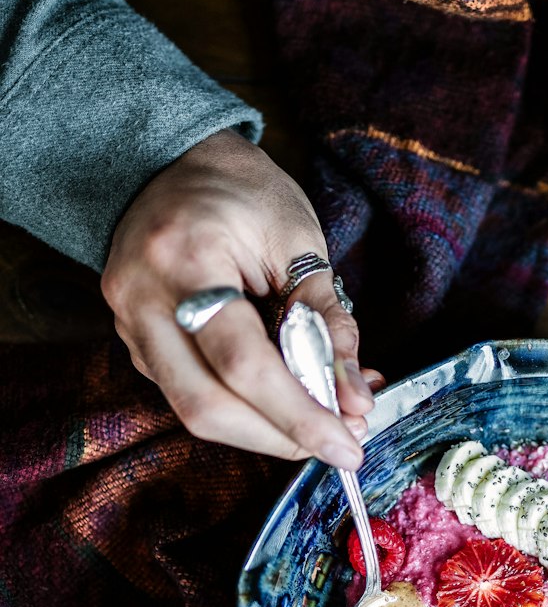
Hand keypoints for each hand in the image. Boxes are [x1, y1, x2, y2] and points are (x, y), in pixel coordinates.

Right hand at [101, 129, 380, 466]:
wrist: (171, 159)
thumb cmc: (242, 193)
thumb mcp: (300, 243)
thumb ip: (329, 323)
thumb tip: (357, 398)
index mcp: (186, 259)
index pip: (243, 364)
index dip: (299, 416)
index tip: (349, 446)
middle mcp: (142, 299)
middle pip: (207, 406)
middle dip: (281, 436)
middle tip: (341, 441)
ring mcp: (130, 325)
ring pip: (194, 411)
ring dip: (266, 429)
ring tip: (325, 419)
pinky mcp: (137, 342)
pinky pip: (191, 393)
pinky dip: (245, 407)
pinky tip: (288, 396)